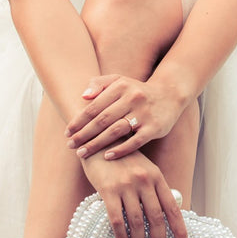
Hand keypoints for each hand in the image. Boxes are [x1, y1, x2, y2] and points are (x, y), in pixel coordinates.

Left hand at [66, 75, 184, 160]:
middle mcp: (133, 98)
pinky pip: (135, 142)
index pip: (94, 106)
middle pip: (102, 120)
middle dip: (83, 134)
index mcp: (121, 86)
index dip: (78, 121)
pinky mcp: (154, 128)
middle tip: (70, 145)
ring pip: (116, 131)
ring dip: (97, 144)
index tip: (67, 133)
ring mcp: (144, 114)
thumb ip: (99, 84)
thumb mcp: (119, 81)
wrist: (169, 95)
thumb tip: (83, 96)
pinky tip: (107, 157)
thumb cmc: (137, 91)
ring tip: (82, 153)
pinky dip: (120, 150)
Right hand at [80, 152, 186, 237]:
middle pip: (156, 218)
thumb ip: (154, 189)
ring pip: (137, 222)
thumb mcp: (144, 169)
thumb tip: (166, 216)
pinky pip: (117, 219)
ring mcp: (126, 185)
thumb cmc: (123, 160)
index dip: (180, 230)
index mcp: (157, 177)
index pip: (173, 208)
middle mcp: (145, 181)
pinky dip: (121, 236)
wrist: (99, 141)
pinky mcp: (108, 190)